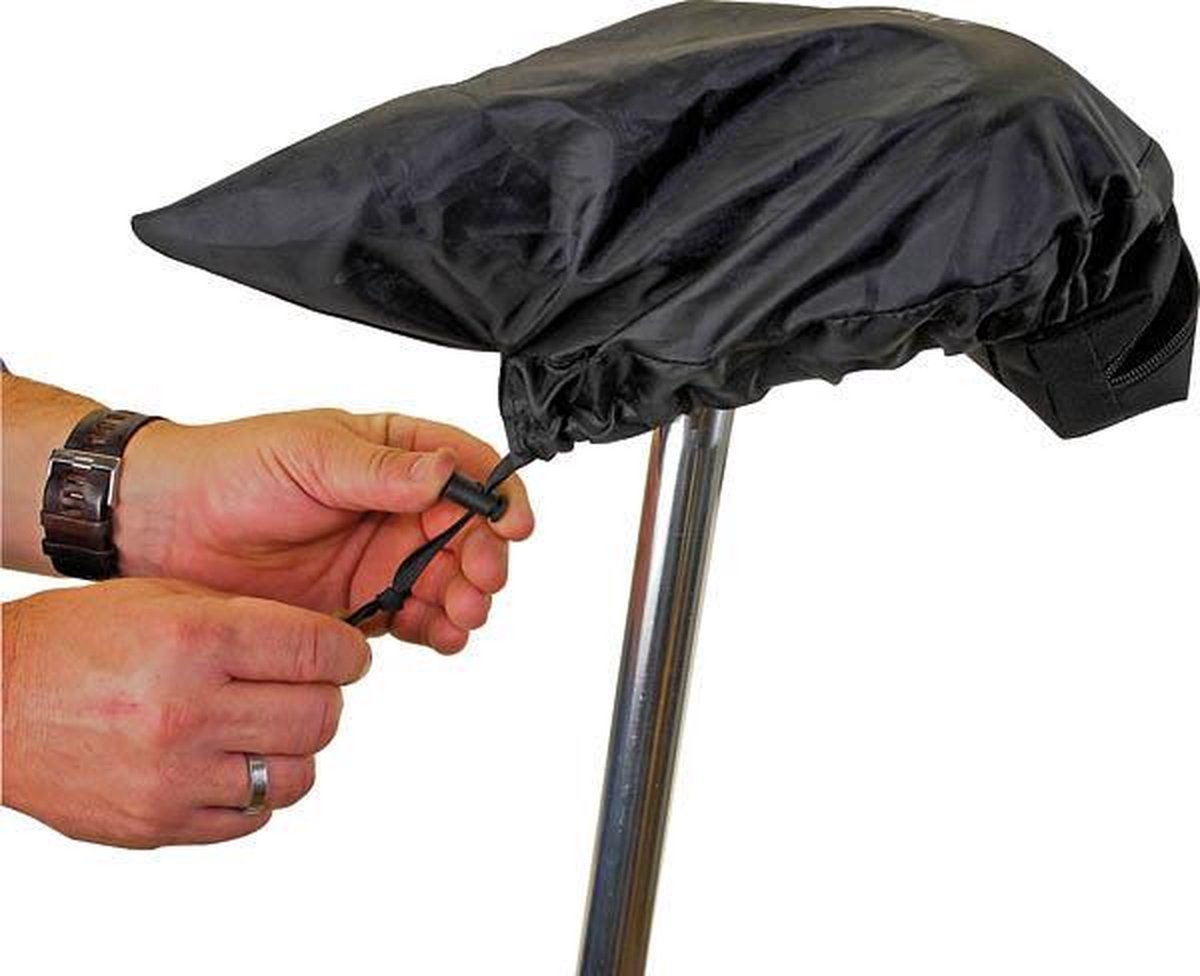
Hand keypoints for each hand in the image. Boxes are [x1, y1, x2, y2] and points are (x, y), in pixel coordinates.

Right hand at [1, 579, 369, 847]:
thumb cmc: (75, 642)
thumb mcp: (163, 599)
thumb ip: (247, 621)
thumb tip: (321, 647)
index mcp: (195, 641)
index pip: (317, 653)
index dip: (348, 654)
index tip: (349, 657)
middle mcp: (188, 710)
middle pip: (318, 717)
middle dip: (326, 699)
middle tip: (309, 690)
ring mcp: (173, 775)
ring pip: (295, 775)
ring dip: (295, 750)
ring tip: (268, 729)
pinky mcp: (158, 823)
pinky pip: (250, 817)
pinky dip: (256, 791)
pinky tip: (232, 762)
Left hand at [115, 410, 534, 652]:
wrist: (167, 529)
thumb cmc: (232, 471)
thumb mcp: (311, 456)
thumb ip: (383, 471)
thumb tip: (447, 473)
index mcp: (392, 454)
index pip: (467, 468)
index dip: (498, 496)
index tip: (512, 523)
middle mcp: (395, 505)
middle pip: (469, 532)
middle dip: (486, 558)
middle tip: (482, 580)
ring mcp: (381, 556)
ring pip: (449, 579)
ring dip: (467, 598)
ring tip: (462, 613)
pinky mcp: (362, 602)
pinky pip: (416, 617)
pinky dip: (438, 629)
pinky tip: (442, 634)